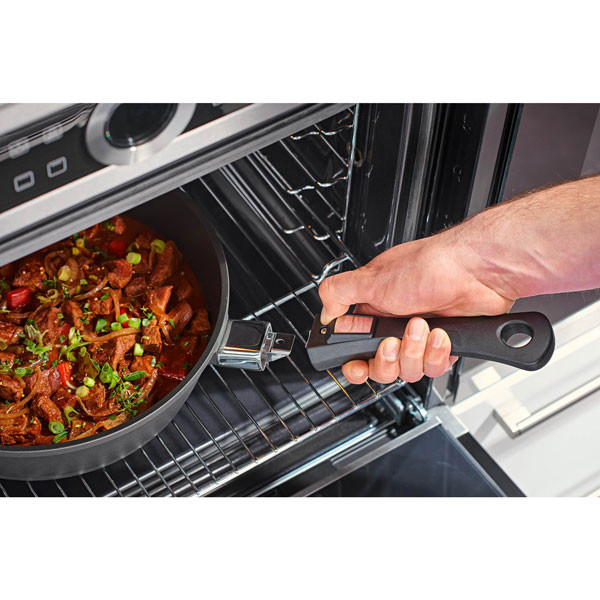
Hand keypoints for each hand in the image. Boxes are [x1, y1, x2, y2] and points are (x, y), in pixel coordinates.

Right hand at [318, 228, 513, 383]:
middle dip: (388, 359)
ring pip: (408, 370)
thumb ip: (339, 293)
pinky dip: (437, 353)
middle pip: (381, 365)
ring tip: (423, 328)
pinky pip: (433, 367)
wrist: (477, 270)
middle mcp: (396, 322)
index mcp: (374, 307)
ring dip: (415, 352)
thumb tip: (324, 312)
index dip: (354, 362)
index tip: (357, 366)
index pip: (354, 346)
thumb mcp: (373, 278)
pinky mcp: (444, 345)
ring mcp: (420, 336)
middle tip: (393, 342)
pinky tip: (441, 334)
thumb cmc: (432, 266)